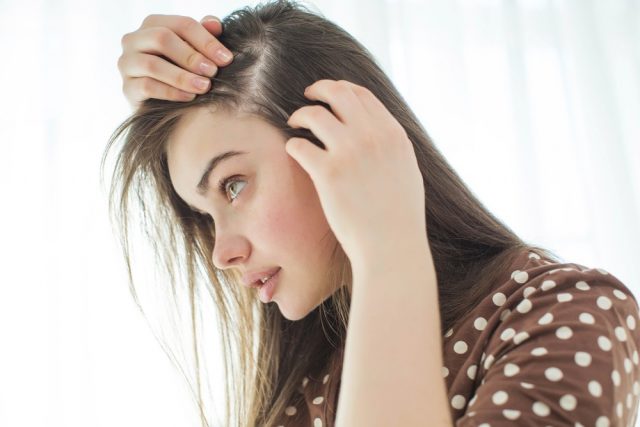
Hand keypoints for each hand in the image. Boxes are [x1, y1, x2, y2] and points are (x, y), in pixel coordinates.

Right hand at [118, 14, 233, 109]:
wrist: (161, 102)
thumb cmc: (181, 69)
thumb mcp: (194, 51)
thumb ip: (204, 35)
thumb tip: (215, 24)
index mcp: (153, 24)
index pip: (182, 24)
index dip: (206, 40)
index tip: (226, 59)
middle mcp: (134, 40)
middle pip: (162, 39)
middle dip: (191, 56)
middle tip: (213, 72)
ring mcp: (127, 64)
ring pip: (152, 65)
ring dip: (182, 76)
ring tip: (204, 87)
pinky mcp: (127, 88)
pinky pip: (147, 87)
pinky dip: (171, 92)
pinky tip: (190, 97)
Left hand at [286, 80, 426, 268]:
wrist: (391, 245)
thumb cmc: (399, 216)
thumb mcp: (406, 170)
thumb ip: (391, 146)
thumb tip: (377, 132)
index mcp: (393, 134)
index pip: (362, 94)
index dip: (342, 89)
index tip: (330, 94)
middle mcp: (372, 137)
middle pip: (338, 93)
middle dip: (319, 89)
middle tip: (307, 97)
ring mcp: (349, 153)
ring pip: (314, 114)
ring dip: (300, 114)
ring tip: (294, 123)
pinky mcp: (328, 173)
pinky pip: (299, 144)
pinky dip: (293, 144)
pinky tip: (294, 151)